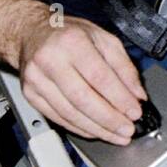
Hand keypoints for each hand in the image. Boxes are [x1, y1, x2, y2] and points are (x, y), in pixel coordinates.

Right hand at [15, 11, 146, 145]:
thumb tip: (137, 94)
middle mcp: (50, 60)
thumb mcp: (103, 38)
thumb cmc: (68, 33)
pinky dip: (79, 127)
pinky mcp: (30, 94)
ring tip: (115, 134)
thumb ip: (123, 66)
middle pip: (83, 99)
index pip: (99, 77)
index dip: (119, 98)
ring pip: (69, 112)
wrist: (31, 32)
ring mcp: (37, 79)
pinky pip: (57, 117)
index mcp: (71, 41)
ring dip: (96, 128)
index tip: (134, 112)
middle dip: (109, 119)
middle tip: (127, 129)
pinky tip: (94, 131)